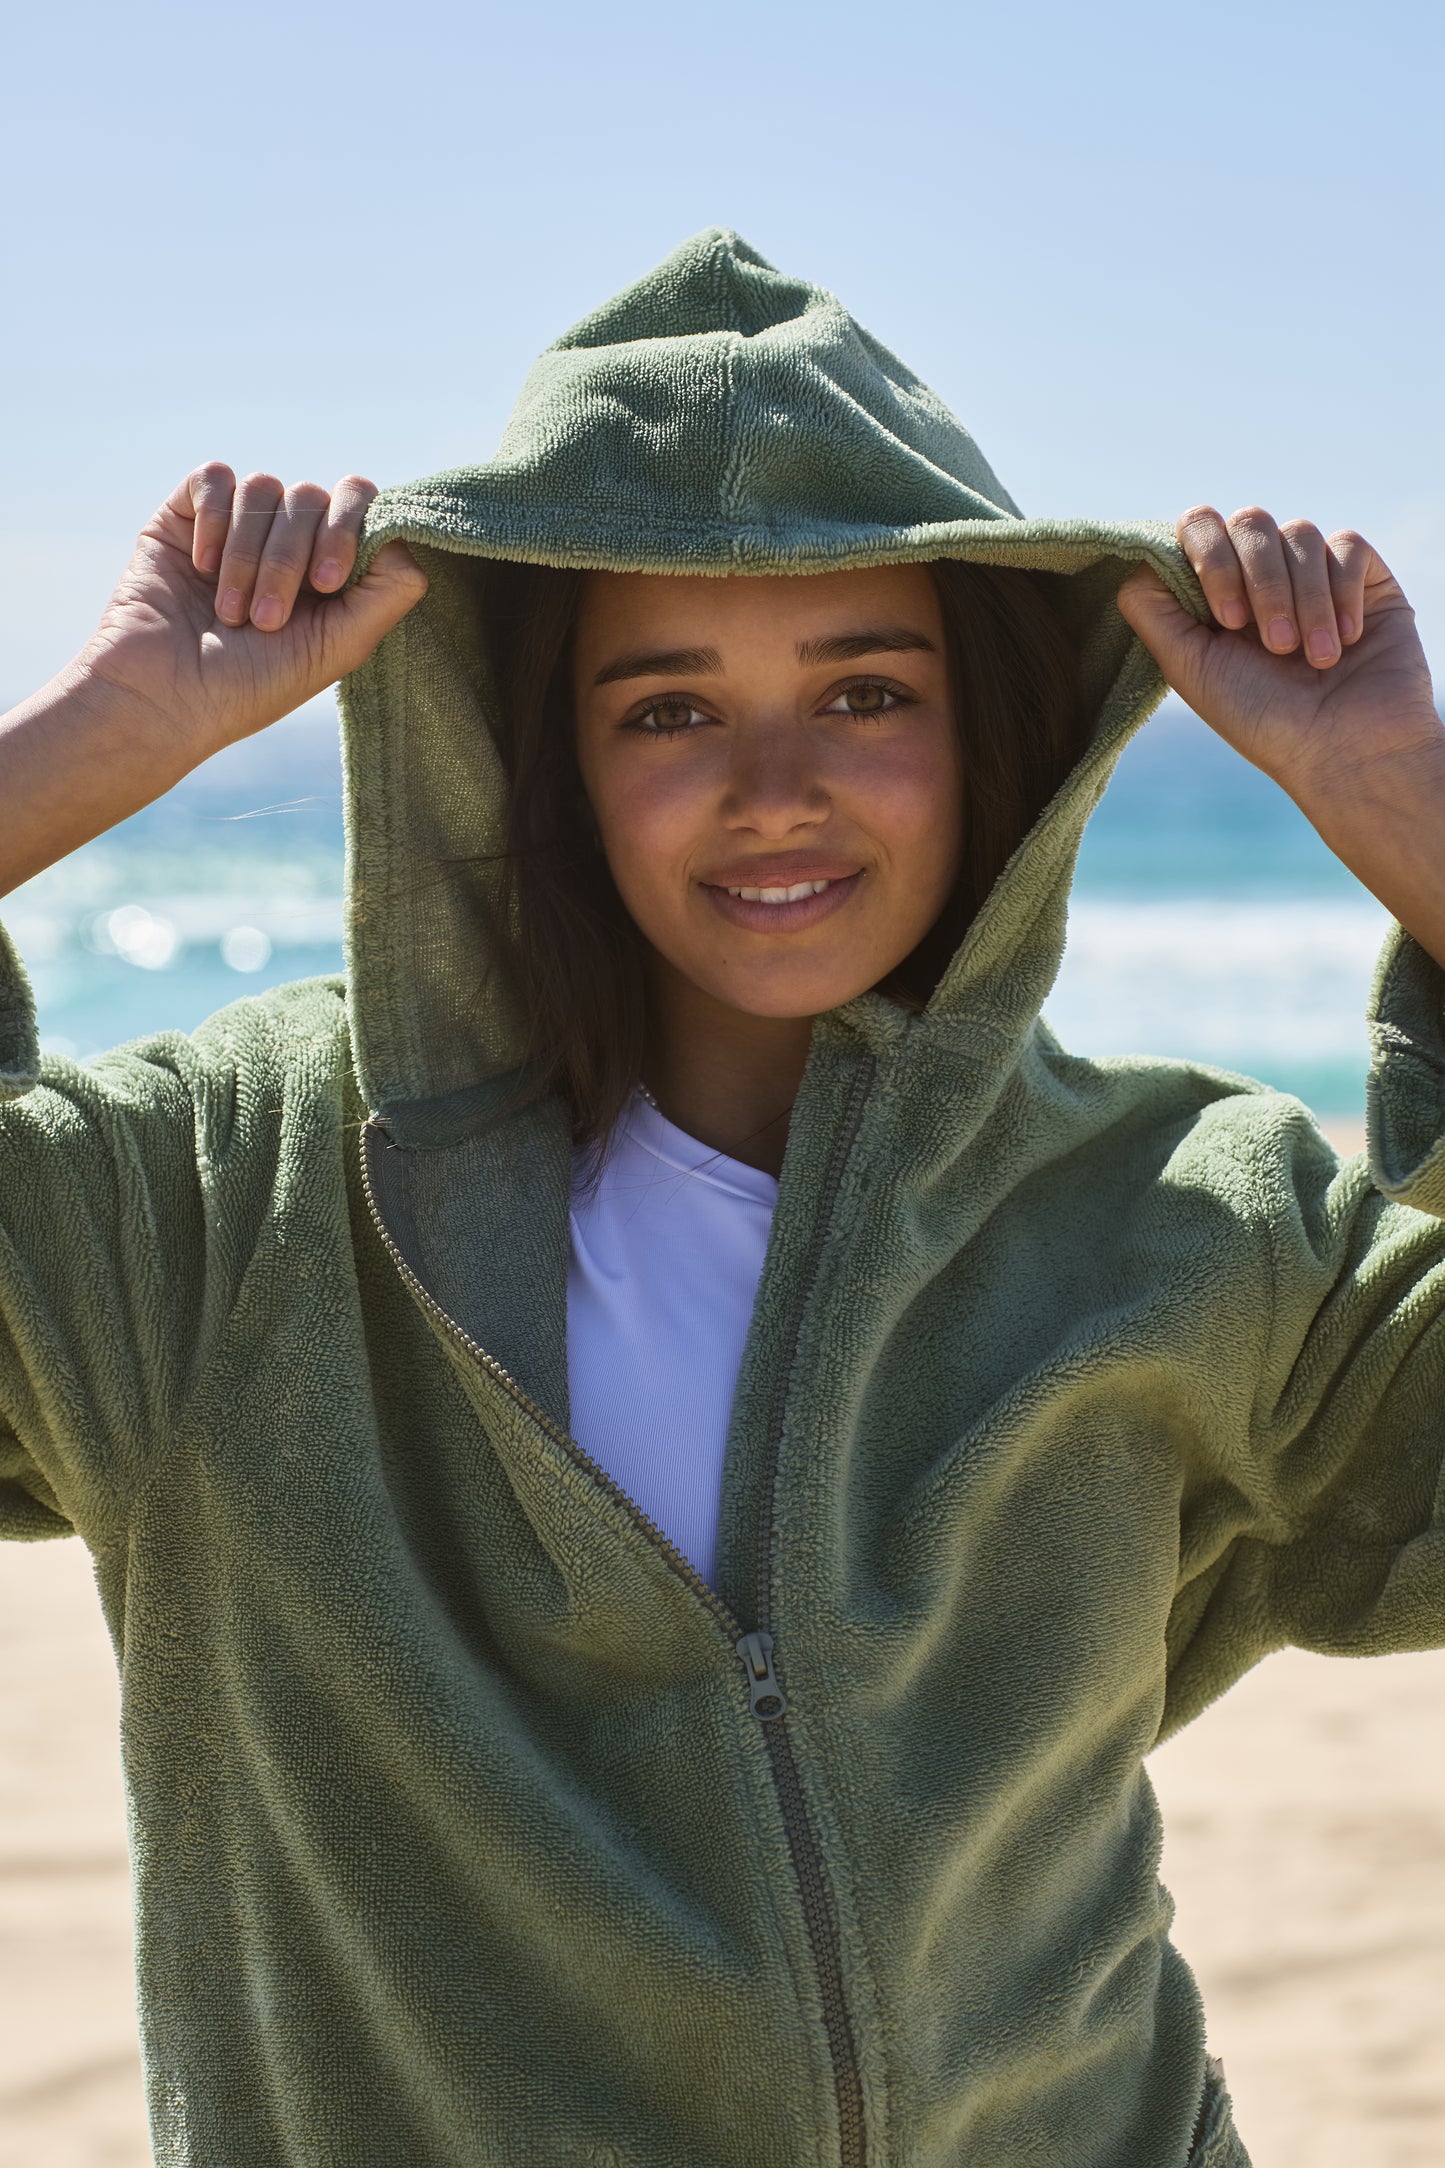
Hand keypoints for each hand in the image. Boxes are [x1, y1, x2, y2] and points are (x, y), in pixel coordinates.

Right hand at [76, 465, 426, 755]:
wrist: (164, 699)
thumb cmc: (251, 687)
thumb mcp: (338, 648)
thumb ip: (387, 594)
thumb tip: (404, 536)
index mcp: (327, 568)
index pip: (359, 504)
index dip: (350, 528)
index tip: (327, 581)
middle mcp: (286, 540)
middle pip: (312, 496)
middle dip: (292, 557)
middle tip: (269, 619)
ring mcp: (236, 525)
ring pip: (265, 488)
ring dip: (250, 555)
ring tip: (231, 613)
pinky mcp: (186, 515)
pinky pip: (215, 477)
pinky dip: (215, 520)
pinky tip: (201, 567)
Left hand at [1115, 506, 1437, 806]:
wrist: (1344, 752)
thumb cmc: (1263, 720)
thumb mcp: (1189, 667)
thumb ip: (1151, 609)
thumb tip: (1143, 555)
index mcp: (1218, 594)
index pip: (1199, 528)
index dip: (1209, 558)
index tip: (1226, 620)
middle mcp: (1264, 577)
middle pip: (1248, 521)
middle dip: (1259, 581)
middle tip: (1273, 645)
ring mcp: (1314, 574)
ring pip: (1299, 533)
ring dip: (1302, 599)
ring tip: (1311, 658)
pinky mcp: (1365, 578)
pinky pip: (1346, 545)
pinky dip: (1340, 593)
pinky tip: (1344, 641)